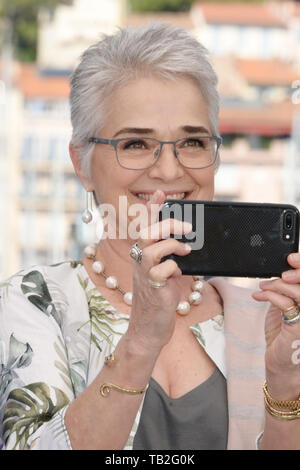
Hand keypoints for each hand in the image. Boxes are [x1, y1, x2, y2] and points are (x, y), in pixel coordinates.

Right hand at [126, 190, 191, 354]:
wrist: (149, 329)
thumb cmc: (158, 302)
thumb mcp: (165, 275)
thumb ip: (169, 259)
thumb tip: (184, 246)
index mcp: (142, 257)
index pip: (145, 227)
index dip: (152, 209)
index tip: (160, 193)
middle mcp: (139, 263)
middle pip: (147, 233)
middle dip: (167, 225)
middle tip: (187, 227)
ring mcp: (144, 276)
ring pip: (152, 249)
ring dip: (171, 245)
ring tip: (185, 249)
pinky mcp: (153, 289)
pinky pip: (162, 271)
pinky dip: (173, 268)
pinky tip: (177, 275)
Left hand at [252, 253, 299, 397]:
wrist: (281, 366)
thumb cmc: (283, 337)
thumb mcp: (284, 309)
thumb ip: (285, 292)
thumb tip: (279, 273)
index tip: (291, 258)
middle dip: (296, 272)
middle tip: (280, 272)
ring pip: (298, 292)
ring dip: (277, 284)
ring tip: (263, 286)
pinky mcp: (297, 329)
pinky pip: (285, 304)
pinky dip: (270, 295)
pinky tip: (258, 295)